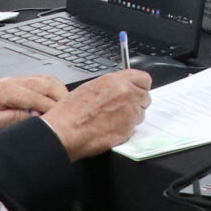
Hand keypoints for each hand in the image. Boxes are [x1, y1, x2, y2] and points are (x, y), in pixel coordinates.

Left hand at [0, 75, 67, 127]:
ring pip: (47, 79)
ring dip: (60, 92)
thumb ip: (15, 119)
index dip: (52, 108)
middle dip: (62, 97)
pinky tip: (57, 102)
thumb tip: (38, 116)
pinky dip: (54, 90)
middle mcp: (12, 81)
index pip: (37, 97)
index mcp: (5, 90)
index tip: (63, 119)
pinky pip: (42, 81)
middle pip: (46, 83)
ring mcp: (15, 80)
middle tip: (73, 112)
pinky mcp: (17, 83)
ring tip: (69, 107)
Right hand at [34, 70, 151, 159]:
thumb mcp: (91, 87)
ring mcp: (129, 112)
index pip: (144, 79)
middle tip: (122, 109)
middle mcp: (126, 93)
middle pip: (145, 96)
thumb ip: (112, 86)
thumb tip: (122, 87)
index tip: (136, 90)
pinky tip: (110, 128)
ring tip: (111, 120)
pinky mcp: (128, 129)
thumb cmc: (71, 112)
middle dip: (136, 103)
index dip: (140, 86)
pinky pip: (133, 128)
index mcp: (116, 81)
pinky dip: (125, 129)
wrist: (65, 131)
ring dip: (131, 117)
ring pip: (140, 113)